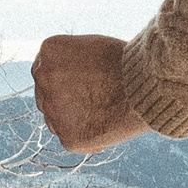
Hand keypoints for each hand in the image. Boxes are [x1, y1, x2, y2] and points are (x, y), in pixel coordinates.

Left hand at [33, 33, 145, 152]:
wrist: (144, 86)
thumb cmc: (127, 63)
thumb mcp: (92, 48)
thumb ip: (69, 60)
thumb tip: (64, 74)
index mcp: (49, 51)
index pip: (44, 70)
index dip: (63, 79)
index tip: (81, 84)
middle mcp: (43, 79)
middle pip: (45, 95)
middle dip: (64, 99)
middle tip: (93, 100)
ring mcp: (53, 110)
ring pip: (55, 119)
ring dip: (73, 119)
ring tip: (104, 112)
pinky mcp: (67, 136)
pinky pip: (70, 139)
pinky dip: (86, 138)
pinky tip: (107, 127)